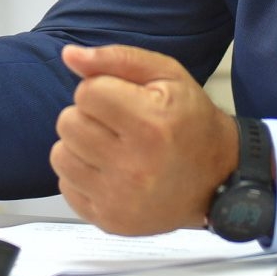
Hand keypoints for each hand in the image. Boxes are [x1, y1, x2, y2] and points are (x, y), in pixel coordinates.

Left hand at [51, 44, 239, 235]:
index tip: (124, 99)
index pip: (87, 92)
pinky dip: (81, 175)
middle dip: (88, 116)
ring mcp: (119, 199)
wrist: (217, 178)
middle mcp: (133, 166)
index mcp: (150, 125)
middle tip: (118, 124)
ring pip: (60, 154)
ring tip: (111, 146)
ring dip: (80, 145)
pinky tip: (109, 171)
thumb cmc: (190, 122)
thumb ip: (117, 58)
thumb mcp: (166, 75)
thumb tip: (69, 54)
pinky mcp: (108, 220)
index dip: (102, 89)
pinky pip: (65, 185)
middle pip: (68, 122)